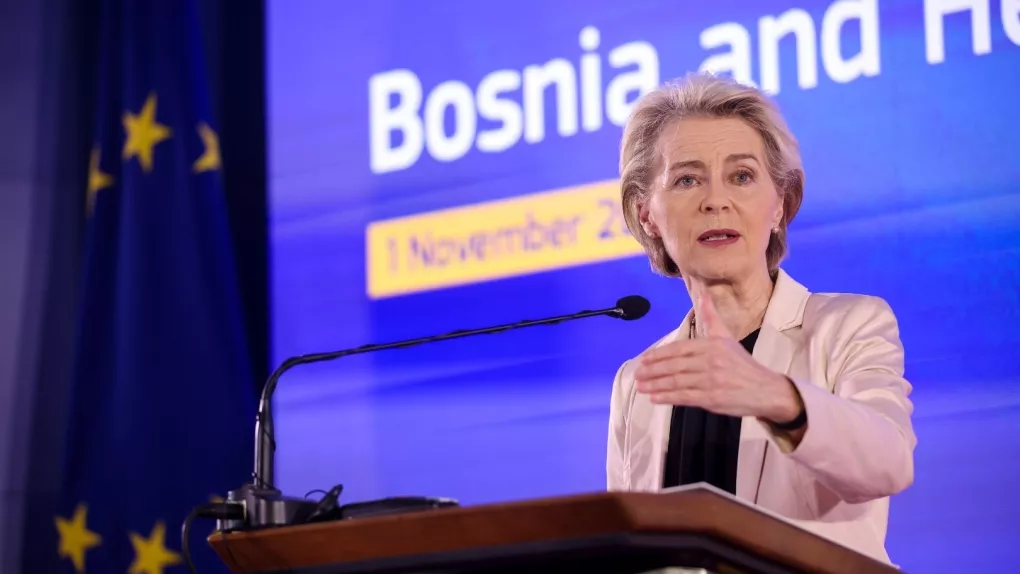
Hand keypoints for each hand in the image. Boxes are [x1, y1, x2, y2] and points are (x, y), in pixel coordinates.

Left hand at [633, 284, 802, 422]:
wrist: (766, 390)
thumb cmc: (742, 364)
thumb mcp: (727, 337)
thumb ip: (711, 317)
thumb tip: (703, 294)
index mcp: (712, 345)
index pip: (679, 349)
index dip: (659, 355)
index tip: (643, 360)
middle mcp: (710, 361)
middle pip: (675, 366)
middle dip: (653, 370)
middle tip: (637, 374)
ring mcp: (711, 381)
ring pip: (677, 382)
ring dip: (656, 385)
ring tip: (641, 387)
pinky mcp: (713, 398)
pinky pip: (685, 397)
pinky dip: (668, 397)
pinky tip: (655, 398)